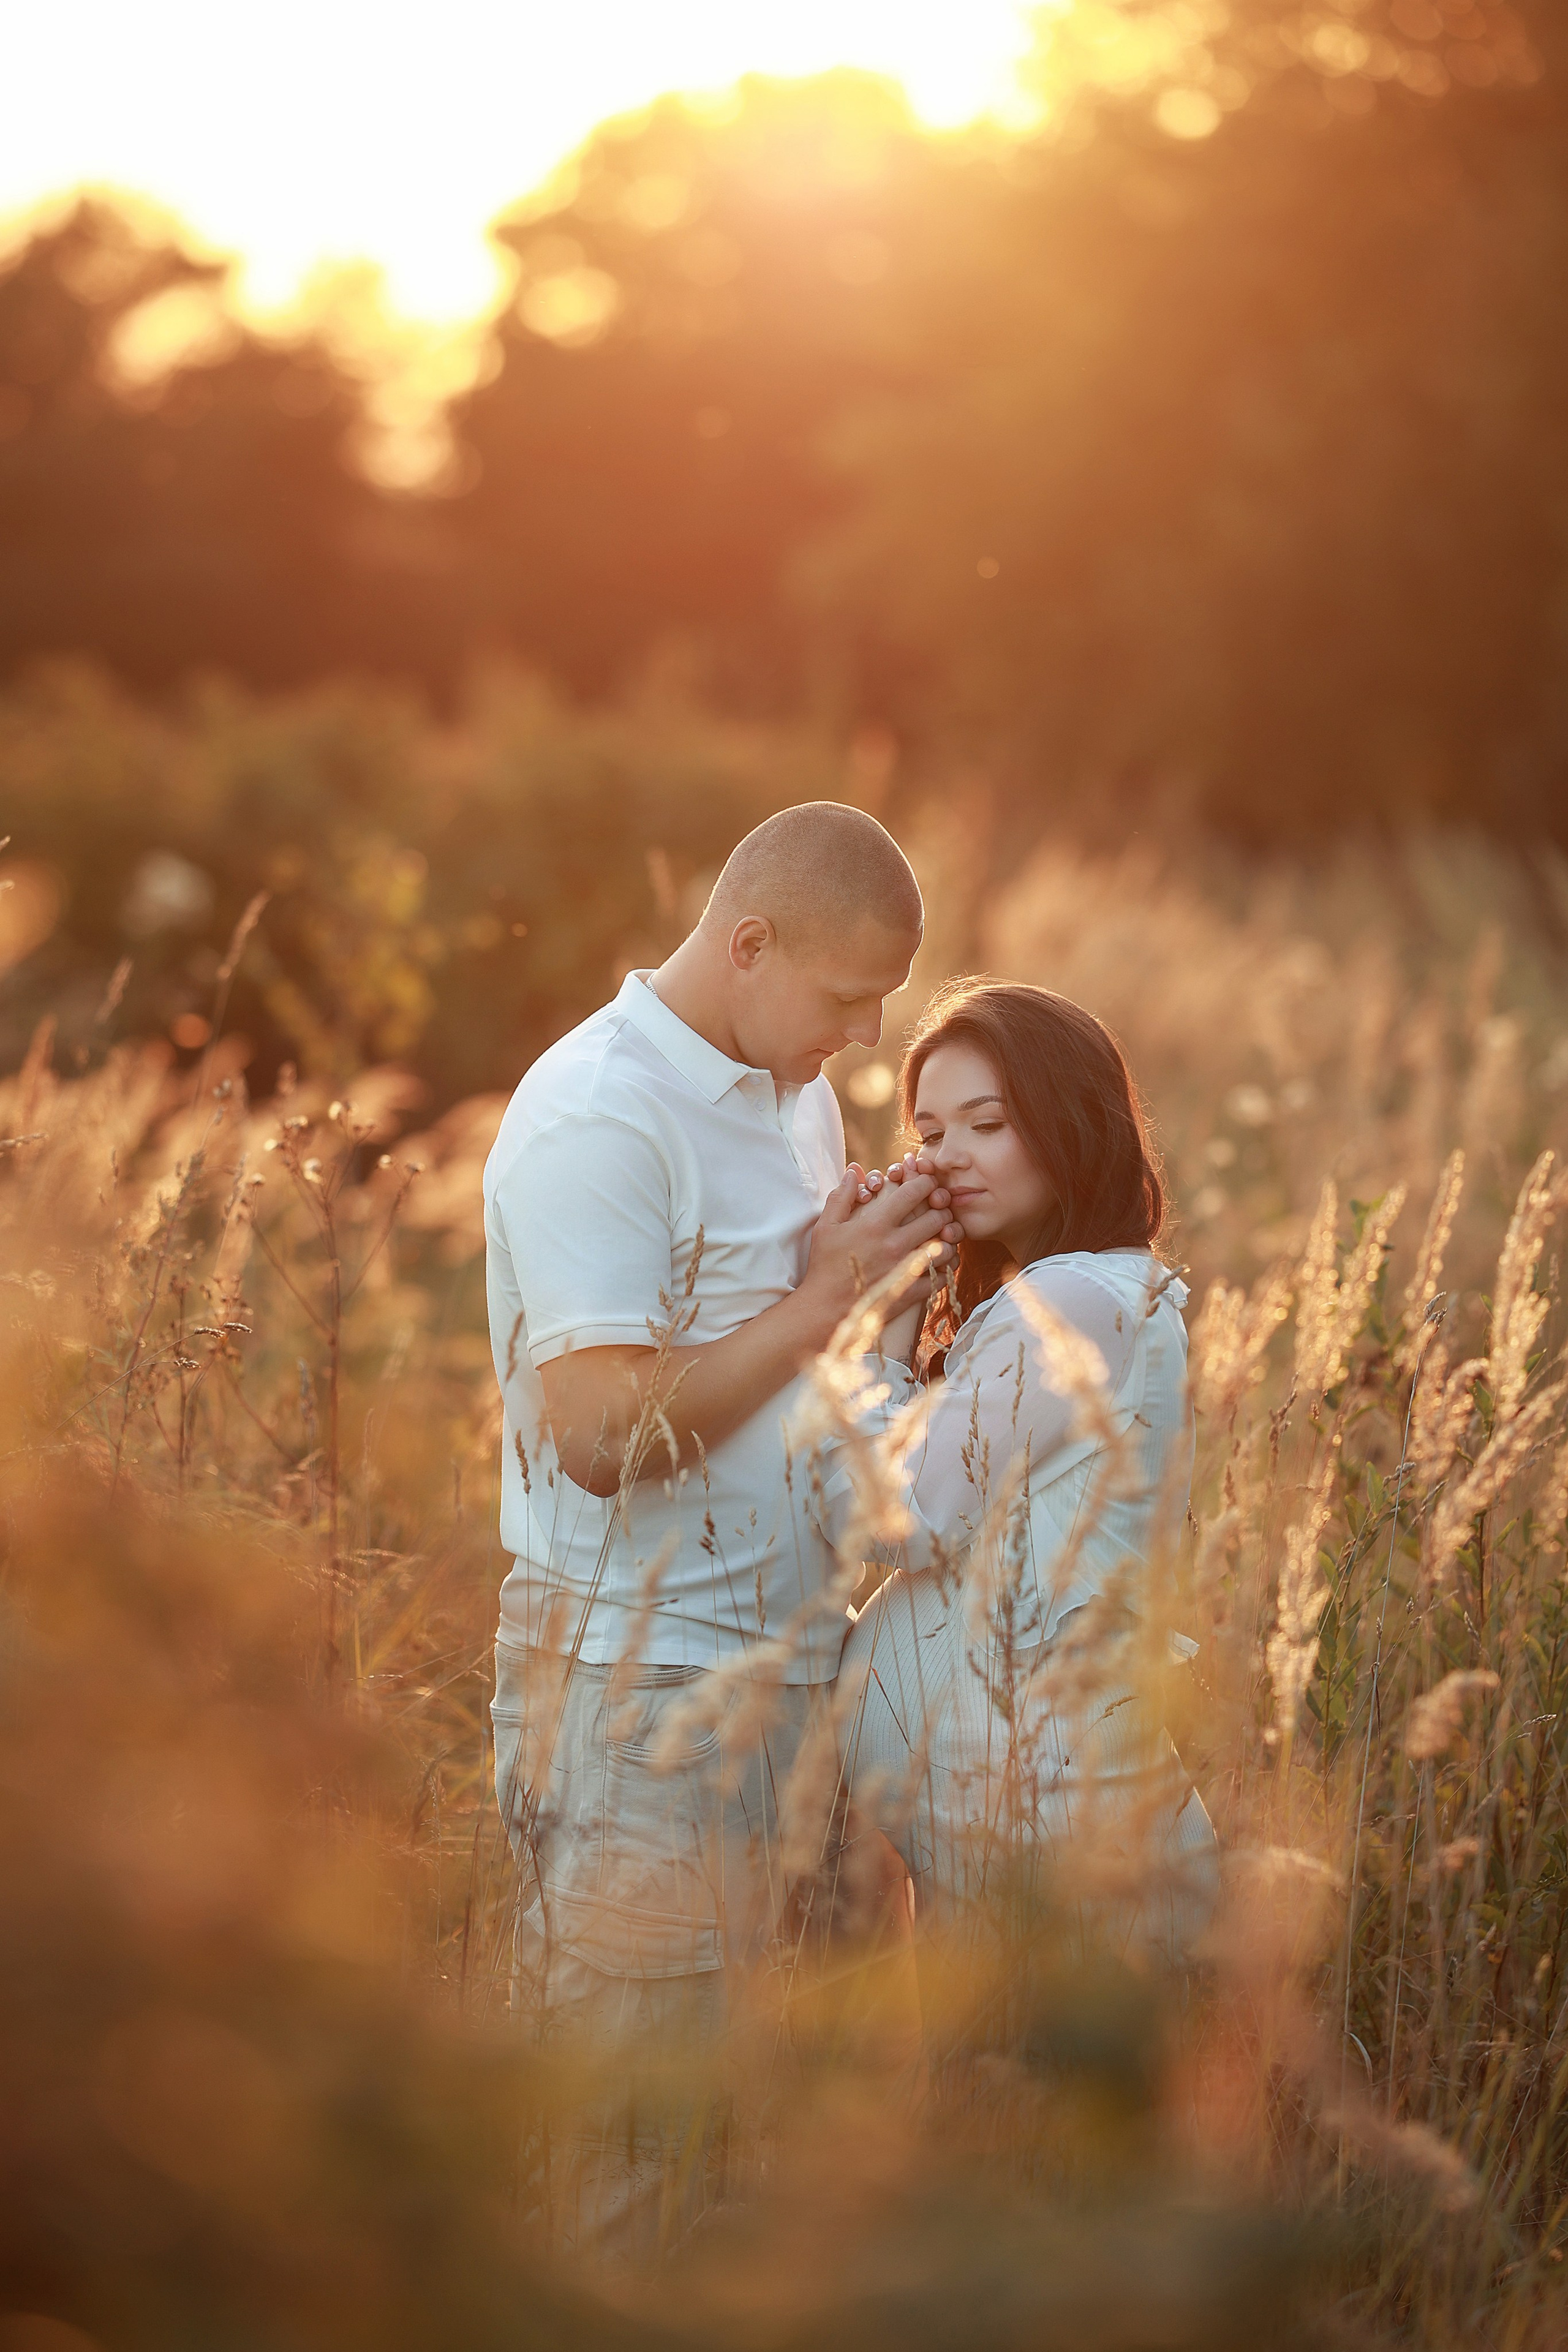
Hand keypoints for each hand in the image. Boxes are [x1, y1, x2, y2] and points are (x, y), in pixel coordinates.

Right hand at [800, 1163, 958, 1338]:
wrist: (825, 1309)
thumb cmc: (825, 1266)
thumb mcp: (825, 1227)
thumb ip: (841, 1196)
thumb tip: (853, 1171)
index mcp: (876, 1224)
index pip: (914, 1192)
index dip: (927, 1182)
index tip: (928, 1183)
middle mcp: (895, 1244)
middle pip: (937, 1217)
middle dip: (942, 1209)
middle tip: (939, 1209)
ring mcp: (905, 1269)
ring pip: (946, 1247)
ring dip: (948, 1240)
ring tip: (942, 1237)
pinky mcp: (911, 1292)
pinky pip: (942, 1277)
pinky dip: (946, 1269)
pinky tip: (939, 1264)